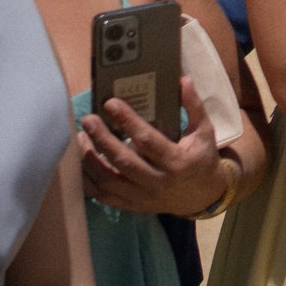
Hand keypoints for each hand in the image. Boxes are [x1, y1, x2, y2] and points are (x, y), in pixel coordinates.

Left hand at [80, 77, 227, 215]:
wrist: (201, 196)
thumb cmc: (201, 159)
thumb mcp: (205, 132)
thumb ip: (194, 107)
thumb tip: (184, 80)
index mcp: (177, 161)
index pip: (148, 140)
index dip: (128, 121)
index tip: (110, 103)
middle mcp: (158, 181)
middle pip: (123, 160)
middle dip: (102, 139)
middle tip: (88, 120)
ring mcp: (142, 196)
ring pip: (108, 180)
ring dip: (90, 159)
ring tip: (81, 138)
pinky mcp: (132, 205)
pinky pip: (103, 195)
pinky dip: (88, 180)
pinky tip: (81, 163)